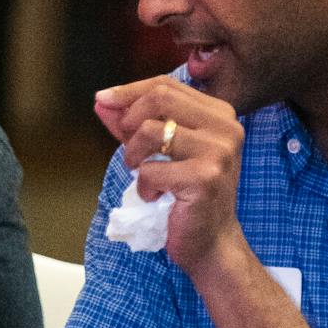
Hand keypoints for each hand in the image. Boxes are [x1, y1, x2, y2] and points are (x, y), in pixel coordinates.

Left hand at [94, 75, 247, 279]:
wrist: (212, 242)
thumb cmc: (187, 196)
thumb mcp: (160, 152)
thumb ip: (133, 124)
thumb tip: (102, 101)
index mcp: (219, 114)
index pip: (166, 85)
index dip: (129, 91)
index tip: (103, 99)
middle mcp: (225, 127)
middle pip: (160, 97)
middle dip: (130, 120)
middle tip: (128, 148)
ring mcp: (218, 152)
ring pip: (151, 132)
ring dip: (133, 156)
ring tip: (141, 173)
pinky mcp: (205, 178)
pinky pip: (151, 170)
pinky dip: (143, 186)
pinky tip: (156, 197)